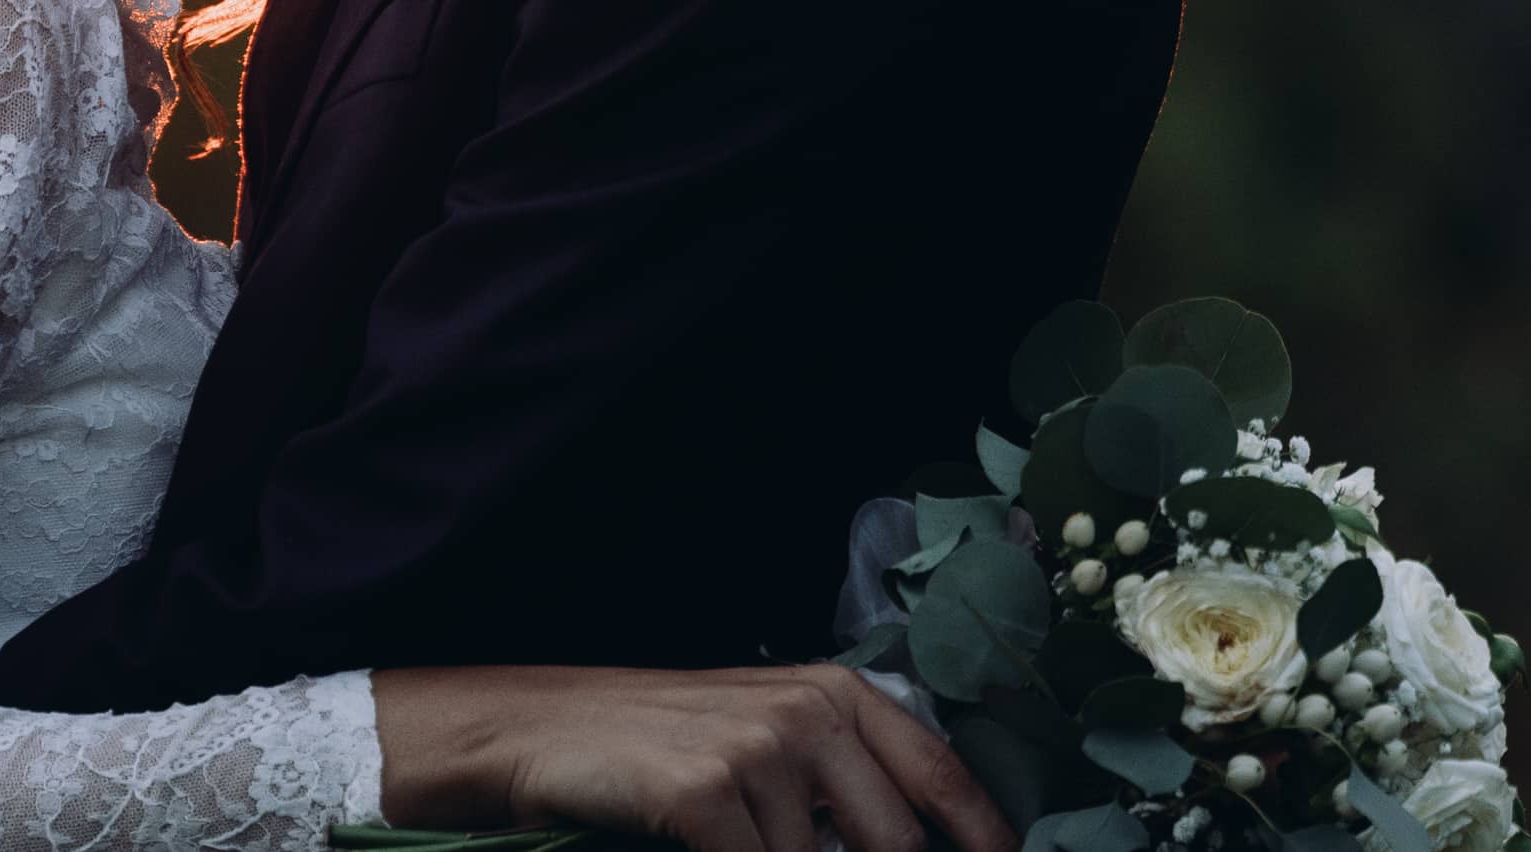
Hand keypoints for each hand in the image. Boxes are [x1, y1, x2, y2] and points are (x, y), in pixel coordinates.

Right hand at [373, 663, 1009, 851]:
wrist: (544, 730)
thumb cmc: (662, 744)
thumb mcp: (766, 739)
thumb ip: (843, 783)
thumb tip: (909, 843)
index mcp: (838, 693)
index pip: (944, 778)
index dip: (986, 839)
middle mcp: (809, 711)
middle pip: (895, 844)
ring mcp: (758, 749)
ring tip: (730, 843)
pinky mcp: (706, 792)